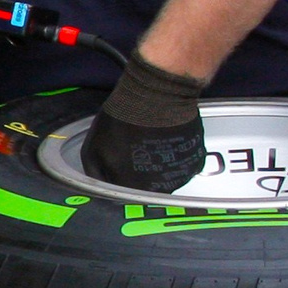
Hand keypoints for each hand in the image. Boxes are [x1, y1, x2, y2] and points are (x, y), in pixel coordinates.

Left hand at [82, 54, 207, 192]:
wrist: (157, 95)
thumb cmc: (124, 118)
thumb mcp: (92, 147)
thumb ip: (95, 171)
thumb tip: (100, 182)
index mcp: (131, 188)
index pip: (122, 192)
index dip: (118, 176)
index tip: (119, 162)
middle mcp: (157, 189)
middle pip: (146, 187)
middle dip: (139, 171)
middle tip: (136, 148)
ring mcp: (179, 176)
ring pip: (166, 177)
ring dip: (159, 163)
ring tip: (152, 140)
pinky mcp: (195, 161)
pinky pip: (183, 164)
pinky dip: (177, 155)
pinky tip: (168, 138)